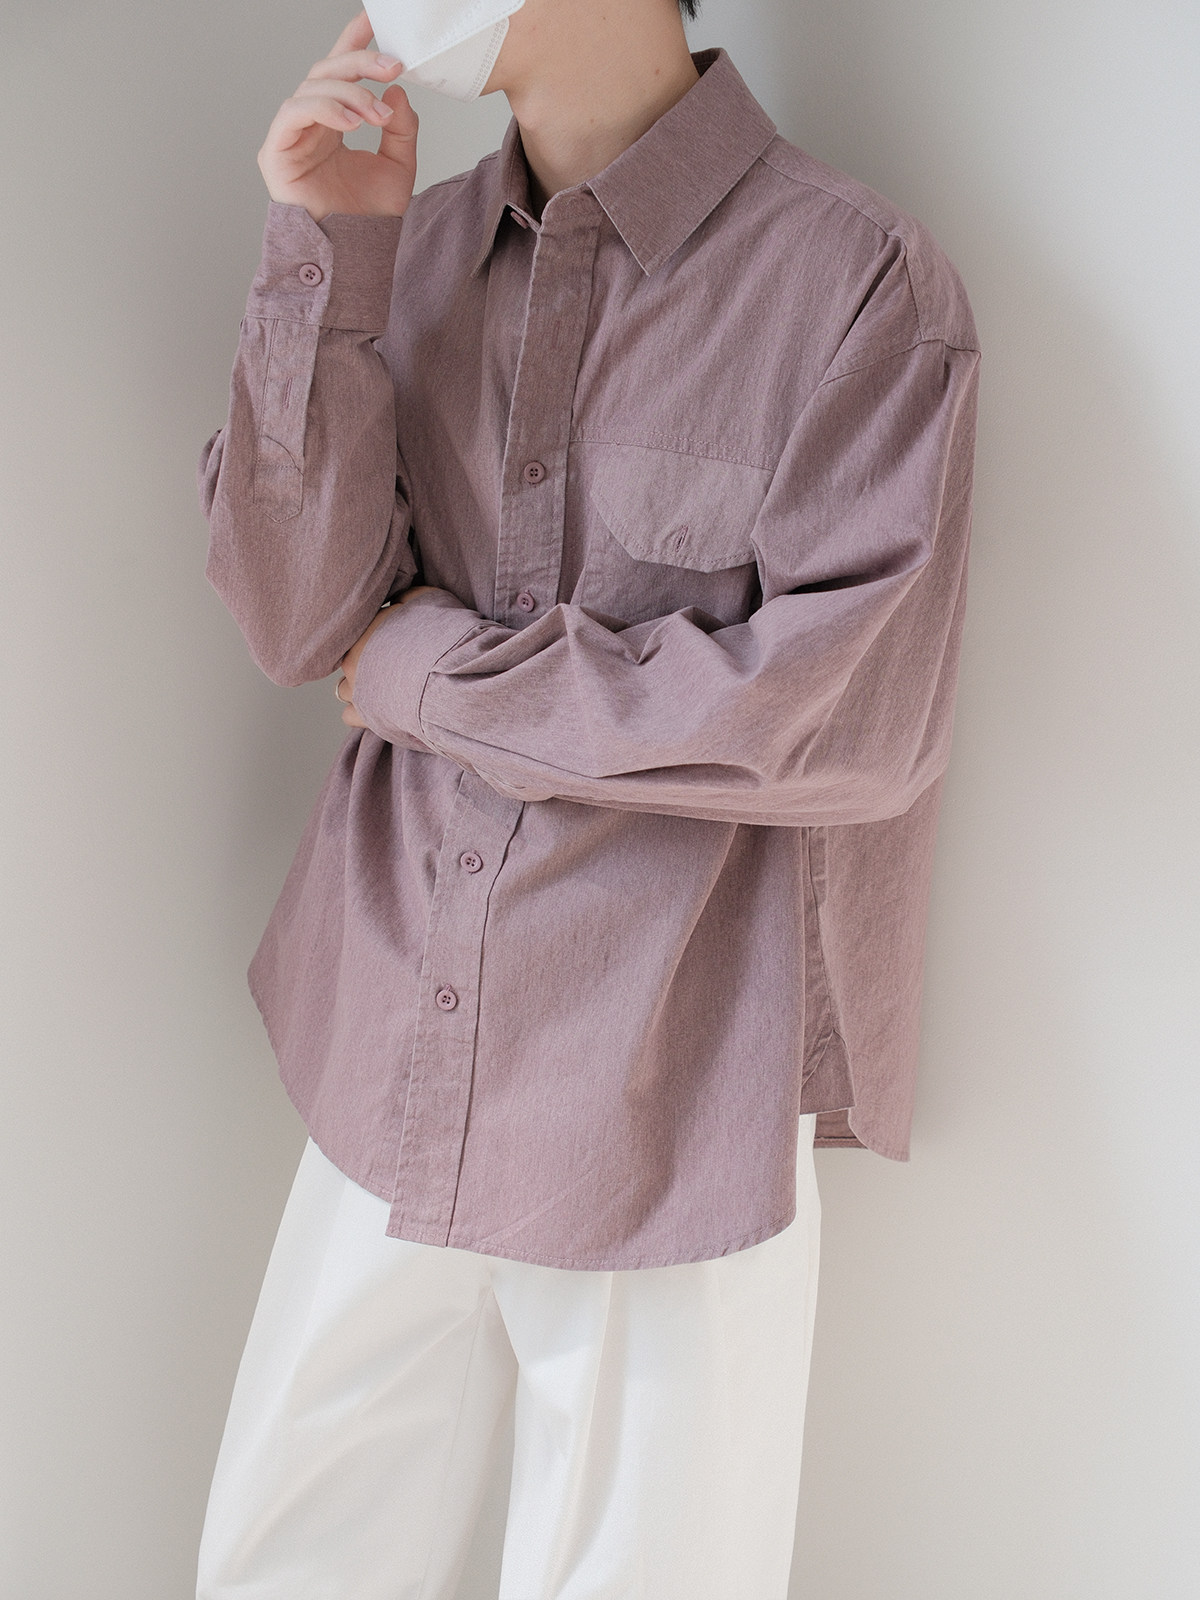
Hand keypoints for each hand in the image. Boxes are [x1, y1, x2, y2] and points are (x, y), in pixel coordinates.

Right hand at [258, 9, 418, 222]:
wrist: (353, 256)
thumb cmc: (368, 219)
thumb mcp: (399, 167)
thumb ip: (401, 128)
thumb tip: (396, 89)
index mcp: (334, 122)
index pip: (341, 71)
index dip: (354, 41)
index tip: (374, 20)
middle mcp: (309, 123)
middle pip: (327, 71)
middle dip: (360, 62)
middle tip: (392, 65)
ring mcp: (290, 135)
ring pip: (313, 87)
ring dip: (350, 93)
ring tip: (378, 114)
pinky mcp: (276, 152)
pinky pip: (294, 112)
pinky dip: (325, 109)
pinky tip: (353, 121)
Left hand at [335, 585, 440, 727]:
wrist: (452, 680)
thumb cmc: (445, 638)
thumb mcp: (429, 598)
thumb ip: (407, 595)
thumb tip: (398, 597)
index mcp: (365, 629)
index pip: (361, 627)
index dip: (379, 633)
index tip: (397, 637)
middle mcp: (353, 659)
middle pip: (349, 658)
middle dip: (365, 659)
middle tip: (391, 661)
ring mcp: (357, 690)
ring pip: (343, 687)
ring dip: (359, 686)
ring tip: (383, 686)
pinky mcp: (366, 718)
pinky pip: (347, 715)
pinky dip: (360, 712)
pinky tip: (378, 708)